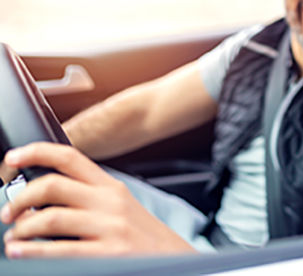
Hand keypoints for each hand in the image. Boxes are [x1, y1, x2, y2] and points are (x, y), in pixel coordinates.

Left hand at [0, 142, 195, 257]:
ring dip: (21, 228)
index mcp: (110, 186)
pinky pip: (59, 250)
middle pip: (53, 185)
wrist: (175, 260)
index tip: (12, 158)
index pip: (70, 157)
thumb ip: (89, 197)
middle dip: (20, 198)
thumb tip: (42, 196)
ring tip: (13, 238)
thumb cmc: (141, 237)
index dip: (37, 152)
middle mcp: (110, 202)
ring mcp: (110, 227)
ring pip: (50, 217)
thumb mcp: (120, 207)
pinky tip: (21, 251)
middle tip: (8, 213)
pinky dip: (31, 251)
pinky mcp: (108, 253)